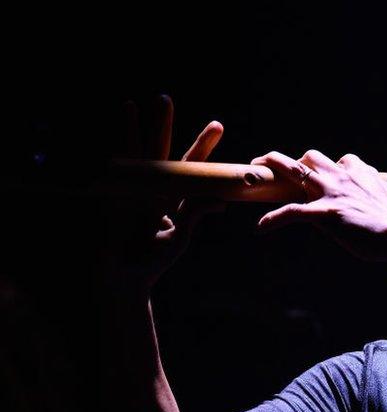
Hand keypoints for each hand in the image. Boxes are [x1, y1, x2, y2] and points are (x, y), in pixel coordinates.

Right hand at [101, 95, 224, 289]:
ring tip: (130, 104)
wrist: (127, 276)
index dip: (203, 145)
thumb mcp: (181, 236)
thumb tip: (221, 201)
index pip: (192, 165)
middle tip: (164, 97)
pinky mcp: (112, 200)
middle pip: (158, 149)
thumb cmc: (154, 258)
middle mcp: (153, 187)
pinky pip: (111, 173)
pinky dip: (109, 155)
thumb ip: (196, 214)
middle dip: (161, 124)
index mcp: (174, 194)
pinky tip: (103, 137)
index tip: (217, 124)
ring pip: (132, 154)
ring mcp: (131, 190)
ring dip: (129, 129)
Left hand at [252, 150, 386, 262]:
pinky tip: (261, 227)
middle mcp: (342, 177)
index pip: (341, 161)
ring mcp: (331, 194)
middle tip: (279, 167)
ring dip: (271, 167)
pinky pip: (291, 212)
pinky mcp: (324, 214)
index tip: (328, 180)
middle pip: (311, 157)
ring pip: (294, 171)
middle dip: (293, 161)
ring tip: (254, 171)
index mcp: (360, 173)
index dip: (332, 170)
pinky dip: (273, 219)